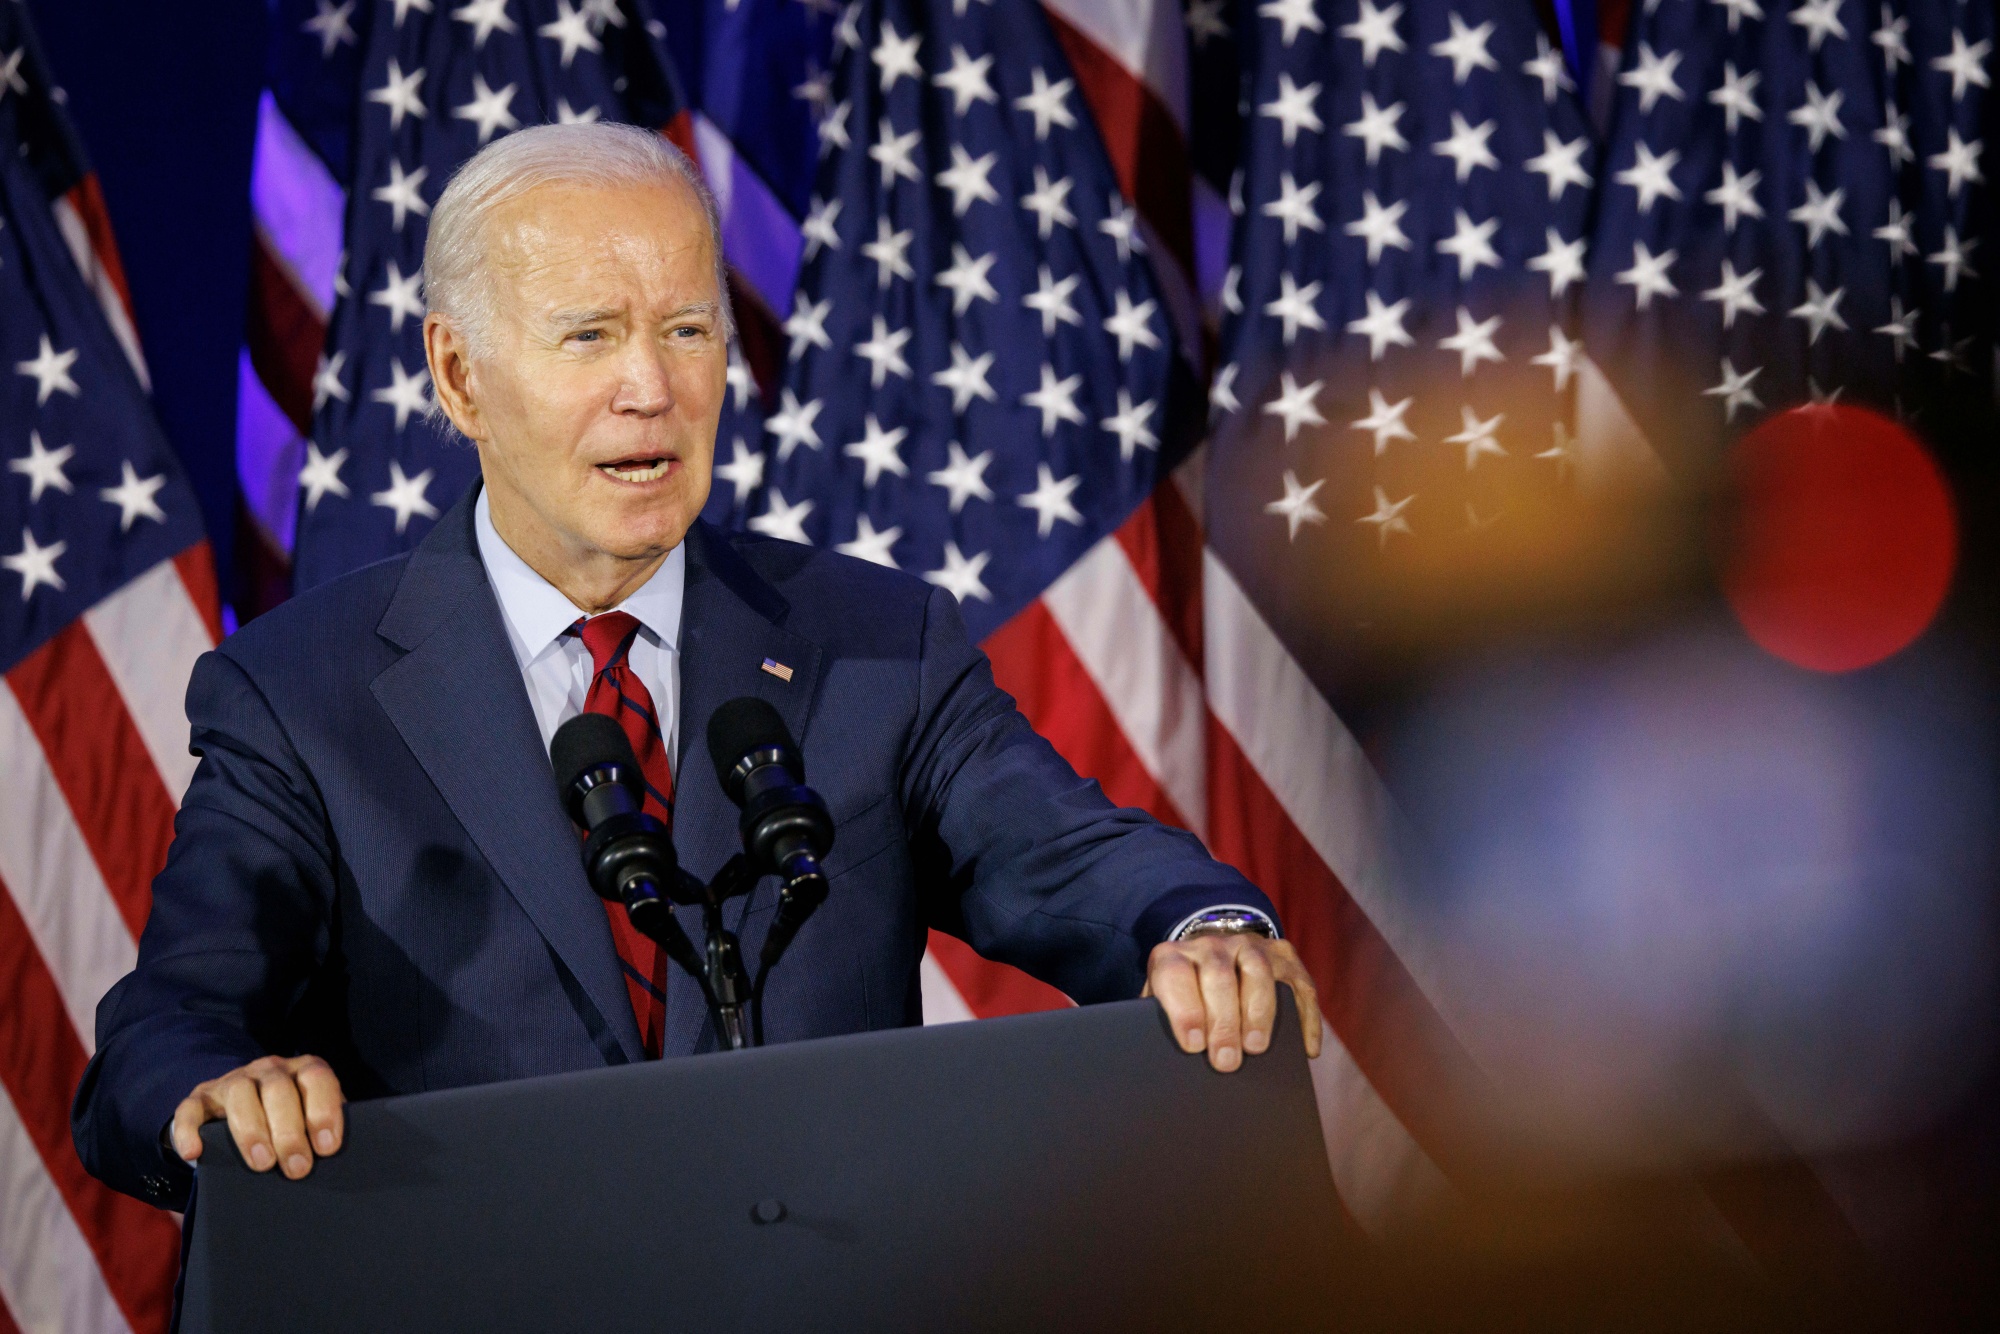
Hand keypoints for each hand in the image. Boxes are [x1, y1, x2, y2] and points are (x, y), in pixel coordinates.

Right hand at [170, 1054, 344, 1179]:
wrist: (237, 1111)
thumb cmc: (288, 1122)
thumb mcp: (309, 1119)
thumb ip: (321, 1130)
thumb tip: (338, 1163)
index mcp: (302, 1071)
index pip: (317, 1078)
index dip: (324, 1110)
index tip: (327, 1147)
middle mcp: (269, 1069)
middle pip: (279, 1089)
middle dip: (289, 1131)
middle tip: (297, 1168)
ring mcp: (233, 1080)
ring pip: (240, 1094)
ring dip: (252, 1131)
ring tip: (263, 1165)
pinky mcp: (199, 1098)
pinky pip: (190, 1109)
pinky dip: (190, 1130)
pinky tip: (196, 1152)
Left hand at [1143, 935, 1322, 1072]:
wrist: (1211, 952)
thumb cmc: (1183, 994)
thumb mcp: (1162, 1001)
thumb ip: (1159, 1021)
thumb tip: (1161, 1059)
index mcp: (1174, 956)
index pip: (1175, 976)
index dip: (1184, 1010)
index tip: (1193, 1045)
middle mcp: (1212, 945)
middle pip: (1218, 977)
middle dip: (1223, 1022)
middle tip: (1226, 1061)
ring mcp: (1250, 947)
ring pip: (1257, 971)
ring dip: (1258, 1012)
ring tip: (1256, 1048)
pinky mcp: (1284, 957)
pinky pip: (1299, 985)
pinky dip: (1305, 1018)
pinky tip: (1305, 1049)